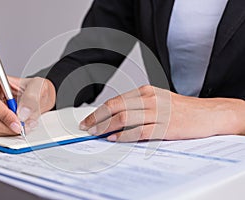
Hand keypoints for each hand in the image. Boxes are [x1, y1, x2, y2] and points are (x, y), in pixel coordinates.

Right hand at [0, 73, 55, 135]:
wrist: (40, 96)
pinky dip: (8, 132)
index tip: (17, 121)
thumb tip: (22, 113)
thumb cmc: (35, 87)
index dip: (3, 114)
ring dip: (8, 130)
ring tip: (23, 124)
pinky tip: (18, 125)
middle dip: (6, 125)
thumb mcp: (38, 87)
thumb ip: (31, 98)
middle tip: (22, 126)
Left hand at [80, 85, 244, 141]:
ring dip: (106, 126)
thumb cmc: (181, 108)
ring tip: (96, 133)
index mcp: (146, 91)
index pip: (116, 100)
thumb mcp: (157, 101)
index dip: (99, 111)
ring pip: (125, 117)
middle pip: (116, 107)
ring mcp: (158, 112)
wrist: (207, 113)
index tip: (89, 119)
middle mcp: (150, 99)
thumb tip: (114, 119)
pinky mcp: (165, 126)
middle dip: (98, 118)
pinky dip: (124, 135)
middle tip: (87, 127)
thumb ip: (137, 107)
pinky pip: (139, 130)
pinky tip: (114, 138)